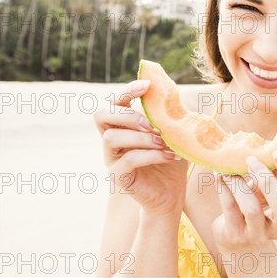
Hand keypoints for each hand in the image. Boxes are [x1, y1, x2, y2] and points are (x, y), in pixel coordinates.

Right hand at [94, 79, 187, 215]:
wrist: (172, 192)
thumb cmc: (172, 157)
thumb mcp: (175, 132)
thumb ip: (171, 112)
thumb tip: (173, 88)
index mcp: (124, 124)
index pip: (115, 101)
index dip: (128, 90)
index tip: (147, 85)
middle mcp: (112, 138)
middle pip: (101, 114)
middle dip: (126, 113)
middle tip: (151, 123)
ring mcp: (112, 158)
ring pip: (111, 137)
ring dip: (141, 136)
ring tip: (164, 141)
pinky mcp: (118, 176)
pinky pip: (127, 160)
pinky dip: (151, 155)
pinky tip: (170, 155)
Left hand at [212, 150, 276, 251]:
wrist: (236, 236)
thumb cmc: (256, 204)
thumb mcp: (267, 192)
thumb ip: (272, 174)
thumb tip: (267, 145)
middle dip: (268, 181)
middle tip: (252, 160)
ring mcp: (258, 235)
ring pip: (252, 209)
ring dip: (240, 183)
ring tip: (230, 168)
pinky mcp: (236, 235)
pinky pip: (230, 208)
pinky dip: (224, 187)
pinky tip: (220, 174)